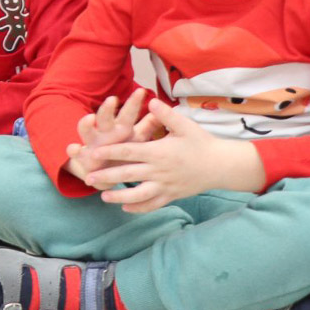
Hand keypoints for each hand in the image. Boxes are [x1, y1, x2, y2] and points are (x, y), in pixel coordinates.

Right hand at [64, 88, 148, 187]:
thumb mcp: (136, 138)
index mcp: (119, 127)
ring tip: (89, 119)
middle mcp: (104, 132)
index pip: (127, 112)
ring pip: (87, 130)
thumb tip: (162, 112)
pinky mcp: (82, 156)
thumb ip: (148, 126)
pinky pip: (75, 152)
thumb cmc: (123, 150)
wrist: (104, 171)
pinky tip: (73, 148)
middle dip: (108, 109)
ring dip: (87, 124)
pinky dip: (74, 150)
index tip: (141, 92)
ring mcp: (92, 142)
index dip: (134, 103)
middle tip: (112, 100)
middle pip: (105, 118)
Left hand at [86, 99, 266, 212]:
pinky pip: (153, 204)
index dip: (109, 152)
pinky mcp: (172, 196)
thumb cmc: (202, 143)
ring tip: (103, 197)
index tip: (92, 154)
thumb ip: (165, 114)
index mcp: (159, 152)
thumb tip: (149, 101)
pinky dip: (139, 207)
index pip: (128, 151)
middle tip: (88, 177)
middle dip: (106, 176)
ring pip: (138, 194)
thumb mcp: (185, 125)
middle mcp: (159, 171)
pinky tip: (125, 208)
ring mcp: (166, 186)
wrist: (222, 166)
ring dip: (119, 195)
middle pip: (128, 174)